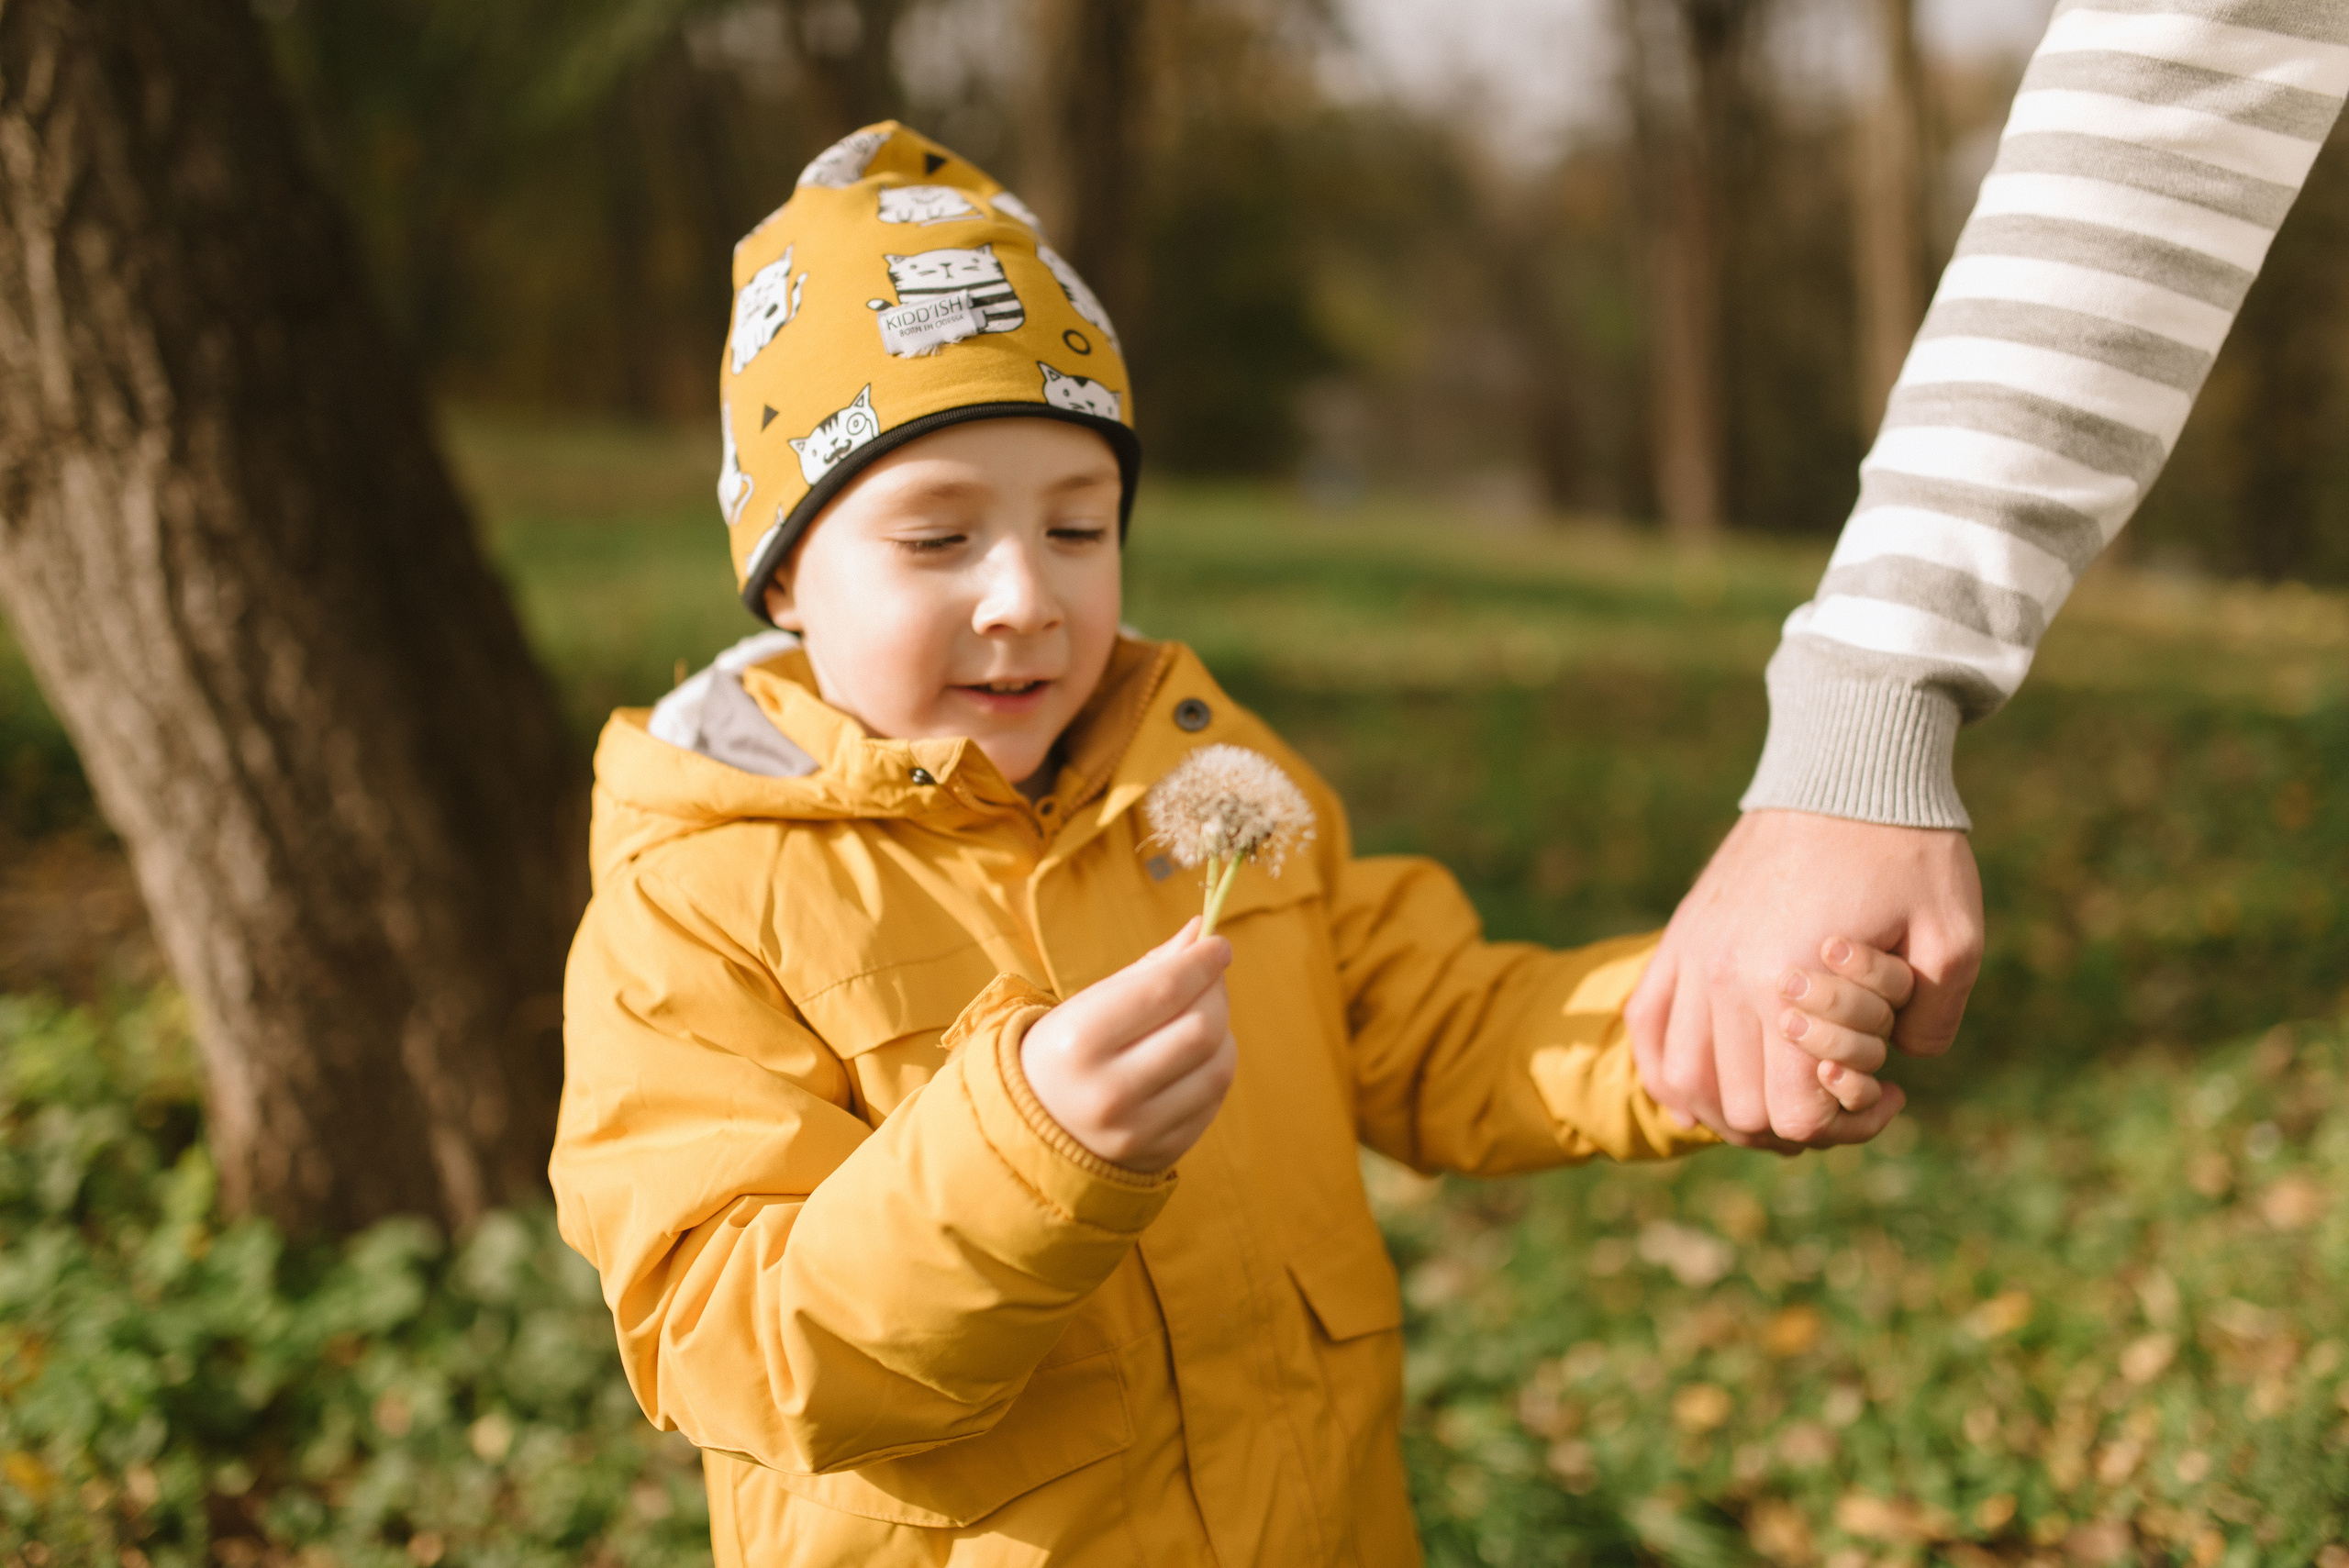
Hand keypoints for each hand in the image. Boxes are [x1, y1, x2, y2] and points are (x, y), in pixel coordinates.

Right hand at [1019, 919, 1238, 1172]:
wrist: (1036, 1128)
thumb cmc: (1066, 1051)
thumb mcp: (1090, 1003)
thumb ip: (1150, 969)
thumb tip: (1202, 932)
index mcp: (1080, 1042)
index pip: (1165, 991)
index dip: (1202, 962)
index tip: (1219, 945)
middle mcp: (1109, 1092)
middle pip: (1200, 1030)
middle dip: (1216, 994)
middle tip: (1211, 979)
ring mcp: (1138, 1130)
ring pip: (1218, 1068)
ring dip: (1223, 1033)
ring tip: (1203, 1018)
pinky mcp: (1162, 1153)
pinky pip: (1214, 1100)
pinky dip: (1214, 1068)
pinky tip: (1195, 1057)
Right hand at [1626, 809, 1983, 1148]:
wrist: (1846, 768)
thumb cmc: (1907, 848)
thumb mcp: (1954, 935)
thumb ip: (1936, 1017)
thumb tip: (1903, 1064)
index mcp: (1790, 981)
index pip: (1797, 1112)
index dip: (1849, 1124)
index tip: (1890, 1093)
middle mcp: (1726, 977)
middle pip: (1739, 1111)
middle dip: (1798, 1126)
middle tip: (1843, 1092)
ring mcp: (1694, 956)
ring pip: (1684, 1082)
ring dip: (1730, 1112)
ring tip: (1781, 1092)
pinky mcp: (1681, 936)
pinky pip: (1648, 1029)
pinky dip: (1670, 1074)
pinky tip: (1707, 1085)